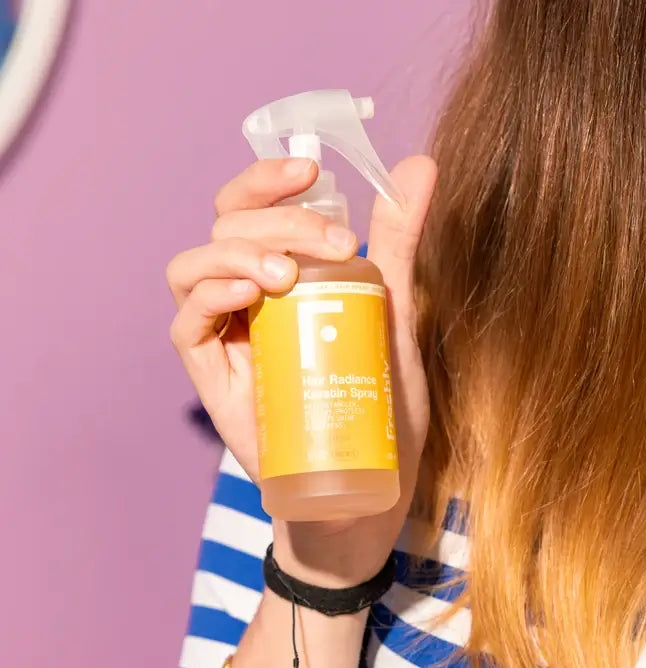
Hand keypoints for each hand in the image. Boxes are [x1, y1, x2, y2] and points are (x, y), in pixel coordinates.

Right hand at [167, 156, 437, 584]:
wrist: (362, 488)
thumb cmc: (379, 403)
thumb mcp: (394, 315)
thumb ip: (399, 245)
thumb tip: (420, 162)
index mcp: (284, 273)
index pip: (253, 206)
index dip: (268, 178)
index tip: (310, 170)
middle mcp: (246, 295)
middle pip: (227, 226)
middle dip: (276, 218)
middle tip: (335, 241)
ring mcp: (225, 334)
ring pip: (194, 264)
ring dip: (236, 252)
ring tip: (285, 272)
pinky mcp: (211, 375)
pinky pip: (186, 324)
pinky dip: (209, 296)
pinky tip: (249, 292)